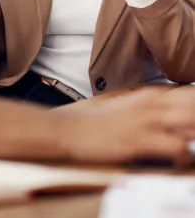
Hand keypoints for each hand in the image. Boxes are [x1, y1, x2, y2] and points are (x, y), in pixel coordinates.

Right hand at [61, 86, 194, 164]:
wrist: (71, 129)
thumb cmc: (97, 122)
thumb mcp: (126, 106)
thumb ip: (150, 107)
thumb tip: (173, 116)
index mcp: (148, 95)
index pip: (189, 94)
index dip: (194, 106)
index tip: (191, 121)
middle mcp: (150, 104)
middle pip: (194, 106)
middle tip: (191, 134)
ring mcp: (145, 121)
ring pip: (192, 123)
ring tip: (188, 148)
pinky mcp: (140, 140)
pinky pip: (178, 147)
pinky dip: (184, 156)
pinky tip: (177, 161)